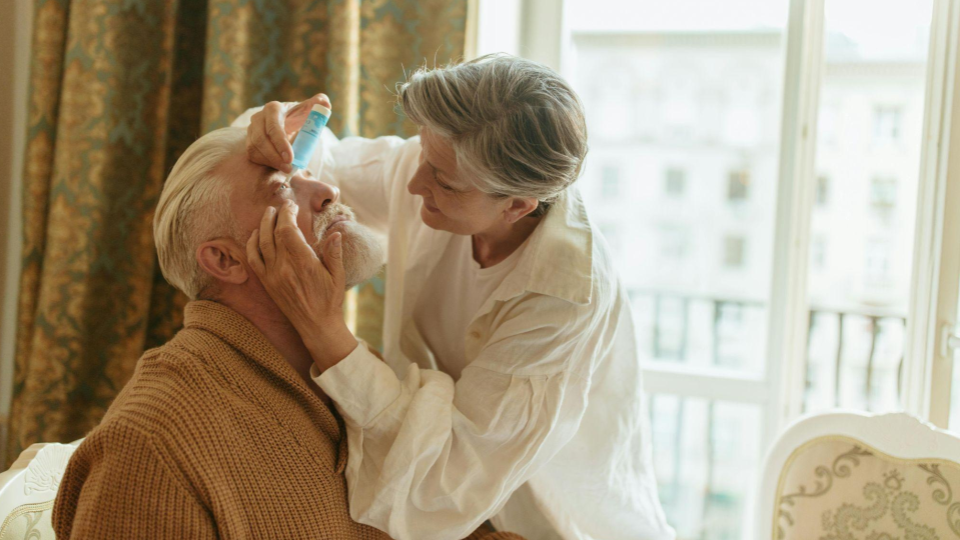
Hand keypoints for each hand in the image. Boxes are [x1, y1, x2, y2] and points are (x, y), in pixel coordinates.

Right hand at [246, 93, 331, 172]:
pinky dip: (266, 163)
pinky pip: (253, 155)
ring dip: (271, 161)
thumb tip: (325, 104)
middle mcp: (258, 118)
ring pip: (255, 148)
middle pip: (260, 139)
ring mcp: (251, 130)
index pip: (273, 126)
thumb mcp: (309, 110)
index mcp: (273, 108)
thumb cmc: (298, 117)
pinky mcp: (249, 142)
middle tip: (289, 167)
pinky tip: (278, 166)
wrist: (286, 123)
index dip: (280, 143)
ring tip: (287, 169)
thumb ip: (318, 105)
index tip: (290, 158)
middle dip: (275, 156)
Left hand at [246, 199, 357, 370]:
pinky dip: (252, 244)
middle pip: (273, 233)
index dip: (287, 214)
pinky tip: (255, 234)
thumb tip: (336, 233)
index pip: (288, 231)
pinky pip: (254, 259)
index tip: (292, 206)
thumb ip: (334, 254)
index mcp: (304, 263)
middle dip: (276, 215)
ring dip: (262, 225)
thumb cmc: (330, 300)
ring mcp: (273, 275)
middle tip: (281, 205)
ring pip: (261, 243)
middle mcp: (285, 268)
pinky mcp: (267, 283)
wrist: (316, 326)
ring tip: (268, 213)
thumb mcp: (338, 276)